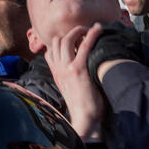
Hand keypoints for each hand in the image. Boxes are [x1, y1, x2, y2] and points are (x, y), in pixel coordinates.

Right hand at [45, 23, 104, 140]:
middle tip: (84, 31)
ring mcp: (66, 68)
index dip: (60, 43)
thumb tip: (84, 73)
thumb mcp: (71, 92)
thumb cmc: (83, 109)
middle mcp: (58, 69)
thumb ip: (71, 80)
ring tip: (91, 29)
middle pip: (56, 41)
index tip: (73, 40)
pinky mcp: (77, 69)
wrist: (84, 119)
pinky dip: (91, 34)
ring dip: (79, 30)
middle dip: (70, 32)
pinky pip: (83, 45)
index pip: (50, 52)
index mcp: (56, 75)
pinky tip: (98, 29)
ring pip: (66, 39)